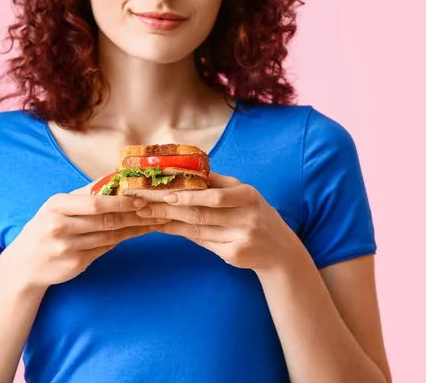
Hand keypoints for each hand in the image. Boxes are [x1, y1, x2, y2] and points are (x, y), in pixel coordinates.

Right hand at [1, 180, 167, 288]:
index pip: (96, 201)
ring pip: (109, 236)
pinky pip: (104, 249)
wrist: (24, 264)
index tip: (142, 198)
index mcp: (57, 206)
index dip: (122, 200)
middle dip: (134, 215)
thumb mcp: (58, 206)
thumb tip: (115, 176)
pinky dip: (121, 241)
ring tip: (153, 222)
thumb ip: (85, 193)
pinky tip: (135, 234)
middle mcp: (60, 226)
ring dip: (134, 229)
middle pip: (106, 219)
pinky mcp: (75, 264)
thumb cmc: (46, 228)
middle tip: (155, 211)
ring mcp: (67, 247)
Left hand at [137, 173, 304, 271]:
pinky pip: (203, 243)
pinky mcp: (235, 255)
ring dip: (171, 223)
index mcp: (248, 196)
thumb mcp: (245, 194)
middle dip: (170, 210)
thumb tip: (186, 170)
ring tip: (150, 217)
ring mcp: (241, 238)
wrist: (279, 251)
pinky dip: (183, 235)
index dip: (188, 195)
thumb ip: (219, 183)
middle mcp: (247, 217)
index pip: (214, 196)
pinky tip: (167, 230)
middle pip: (202, 214)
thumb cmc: (255, 215)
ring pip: (198, 230)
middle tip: (146, 207)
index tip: (164, 194)